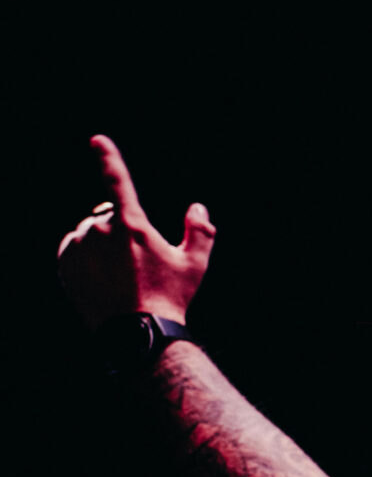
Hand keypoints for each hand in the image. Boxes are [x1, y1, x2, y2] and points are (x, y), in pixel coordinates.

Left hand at [56, 135, 216, 331]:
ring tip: (120, 275)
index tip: (97, 140)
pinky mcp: (66, 266)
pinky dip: (85, 257)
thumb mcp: (195, 265)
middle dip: (120, 229)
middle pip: (108, 217)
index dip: (107, 157)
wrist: (138, 336)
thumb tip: (197, 209)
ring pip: (89, 233)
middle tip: (138, 262)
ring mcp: (80, 249)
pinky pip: (73, 249)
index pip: (117, 181)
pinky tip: (102, 279)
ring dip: (101, 244)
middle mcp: (101, 232)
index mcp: (131, 225)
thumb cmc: (170, 299)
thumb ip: (200, 232)